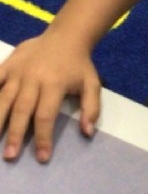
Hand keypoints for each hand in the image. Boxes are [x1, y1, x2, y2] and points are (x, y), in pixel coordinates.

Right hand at [0, 32, 100, 162]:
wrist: (66, 36)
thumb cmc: (79, 65)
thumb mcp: (92, 84)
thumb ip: (91, 108)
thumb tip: (87, 133)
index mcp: (54, 84)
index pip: (46, 115)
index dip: (44, 138)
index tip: (42, 157)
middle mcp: (33, 78)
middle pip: (22, 110)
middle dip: (16, 135)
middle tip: (10, 156)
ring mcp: (17, 71)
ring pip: (2, 98)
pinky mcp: (6, 65)